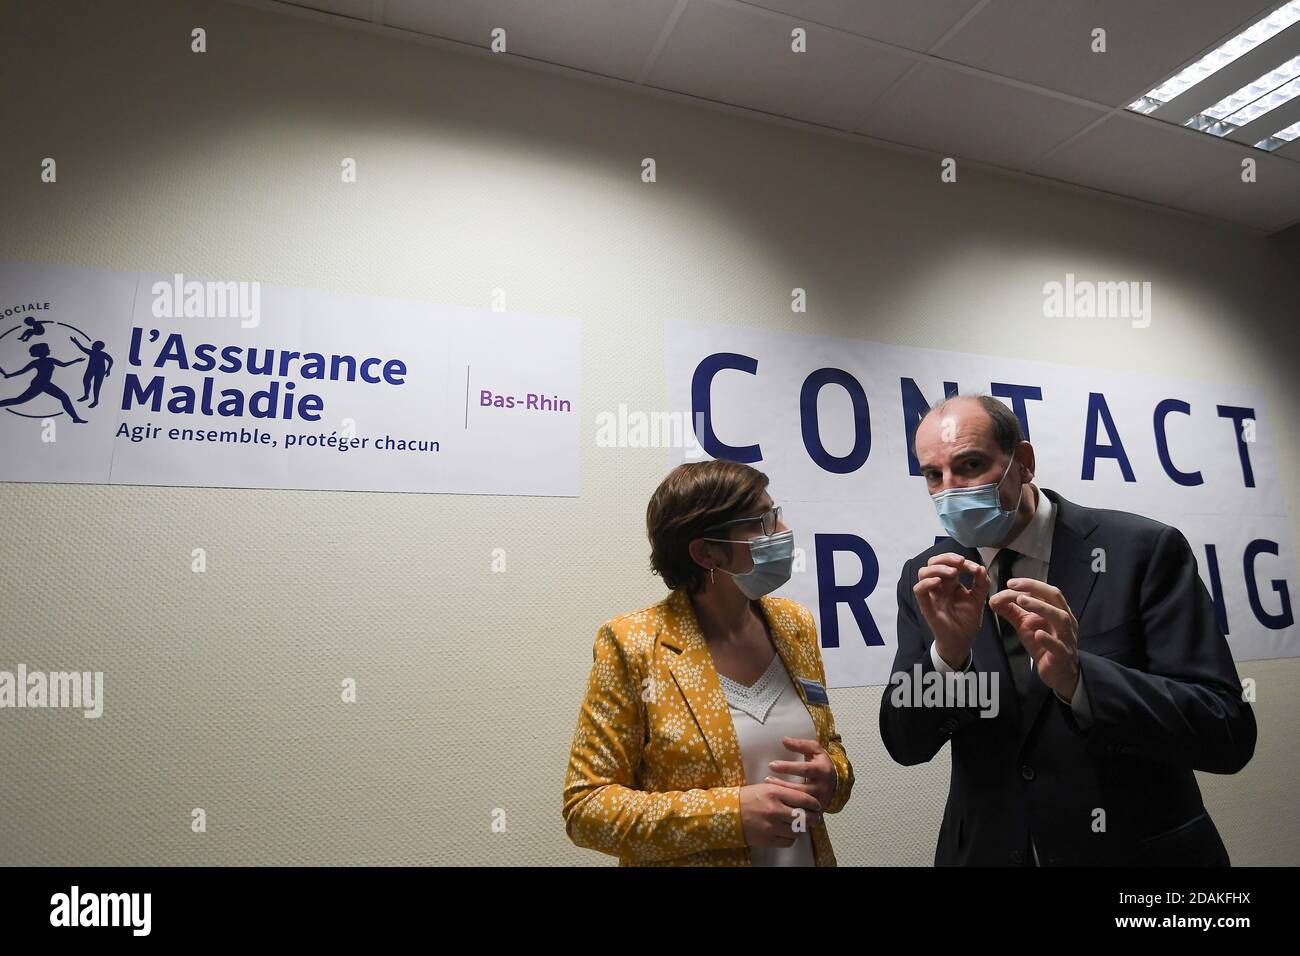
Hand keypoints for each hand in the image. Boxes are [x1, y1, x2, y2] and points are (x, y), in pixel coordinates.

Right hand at [739, 782, 821, 847]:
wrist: (728, 813)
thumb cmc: (748, 798)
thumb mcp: (766, 787)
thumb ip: (785, 791)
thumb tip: (805, 799)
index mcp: (774, 793)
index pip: (803, 798)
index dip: (814, 803)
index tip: (817, 806)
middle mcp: (774, 809)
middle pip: (804, 817)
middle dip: (813, 818)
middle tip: (814, 818)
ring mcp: (771, 826)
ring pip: (798, 830)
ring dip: (801, 828)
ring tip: (799, 825)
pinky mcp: (768, 839)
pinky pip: (788, 841)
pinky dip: (791, 838)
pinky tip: (787, 832)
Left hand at [765, 736, 835, 809]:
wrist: (835, 782)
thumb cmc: (820, 763)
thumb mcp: (815, 750)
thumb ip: (800, 744)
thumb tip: (784, 740)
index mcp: (823, 770)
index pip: (804, 769)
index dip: (788, 768)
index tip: (772, 765)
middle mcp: (823, 787)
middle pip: (801, 789)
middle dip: (783, 785)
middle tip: (767, 779)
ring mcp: (820, 800)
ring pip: (800, 802)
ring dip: (784, 796)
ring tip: (769, 789)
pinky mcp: (816, 810)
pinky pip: (801, 811)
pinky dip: (788, 807)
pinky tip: (777, 801)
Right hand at [914, 553, 988, 668]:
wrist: (962, 641)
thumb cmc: (967, 621)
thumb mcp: (978, 599)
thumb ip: (981, 583)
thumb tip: (980, 567)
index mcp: (950, 583)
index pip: (949, 563)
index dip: (960, 561)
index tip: (974, 568)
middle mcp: (939, 586)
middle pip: (933, 562)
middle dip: (946, 558)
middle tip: (960, 561)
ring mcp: (932, 595)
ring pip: (923, 573)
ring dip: (937, 568)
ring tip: (952, 573)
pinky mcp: (927, 606)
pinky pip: (919, 590)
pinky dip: (926, 583)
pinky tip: (938, 582)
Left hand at [990, 578, 1079, 697]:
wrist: (1058, 673)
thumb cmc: (1044, 646)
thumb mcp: (1026, 625)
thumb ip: (1012, 612)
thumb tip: (994, 600)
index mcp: (1057, 610)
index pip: (1046, 591)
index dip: (1029, 584)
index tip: (1010, 583)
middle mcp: (1064, 620)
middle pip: (1055, 597)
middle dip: (1034, 588)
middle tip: (1014, 587)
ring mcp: (1066, 637)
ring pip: (1060, 618)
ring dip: (1040, 607)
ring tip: (1021, 601)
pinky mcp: (1062, 655)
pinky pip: (1058, 645)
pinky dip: (1048, 638)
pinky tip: (1037, 634)